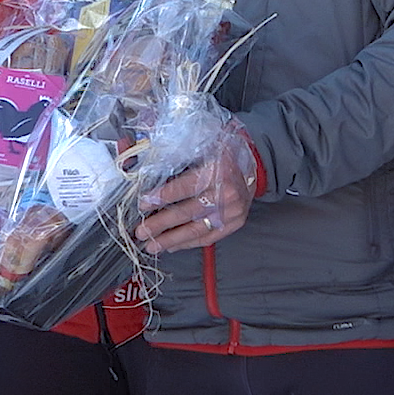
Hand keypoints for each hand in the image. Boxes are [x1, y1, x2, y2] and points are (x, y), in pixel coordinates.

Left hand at [135, 140, 255, 254]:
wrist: (252, 168)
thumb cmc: (222, 157)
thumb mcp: (203, 148)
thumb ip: (179, 159)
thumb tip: (148, 172)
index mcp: (218, 169)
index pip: (185, 186)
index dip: (162, 196)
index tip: (143, 204)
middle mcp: (227, 192)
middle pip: (188, 211)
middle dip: (161, 223)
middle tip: (141, 231)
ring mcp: (233, 211)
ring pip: (197, 229)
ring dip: (171, 240)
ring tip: (152, 246)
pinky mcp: (235, 223)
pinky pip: (208, 238)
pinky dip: (188, 244)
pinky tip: (172, 246)